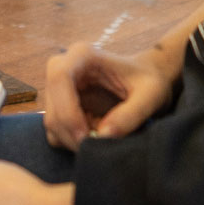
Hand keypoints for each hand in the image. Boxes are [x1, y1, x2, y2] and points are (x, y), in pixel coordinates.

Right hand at [43, 43, 177, 151]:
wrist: (149, 79)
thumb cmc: (151, 81)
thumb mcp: (151, 96)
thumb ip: (131, 115)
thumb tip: (103, 135)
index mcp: (82, 55)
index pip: (59, 79)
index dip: (67, 111)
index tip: (86, 136)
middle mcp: (64, 67)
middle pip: (52, 105)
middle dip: (71, 133)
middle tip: (97, 149)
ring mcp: (59, 87)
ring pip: (52, 121)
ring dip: (72, 139)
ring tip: (101, 141)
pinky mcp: (60, 105)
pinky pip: (56, 129)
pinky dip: (72, 140)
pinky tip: (95, 136)